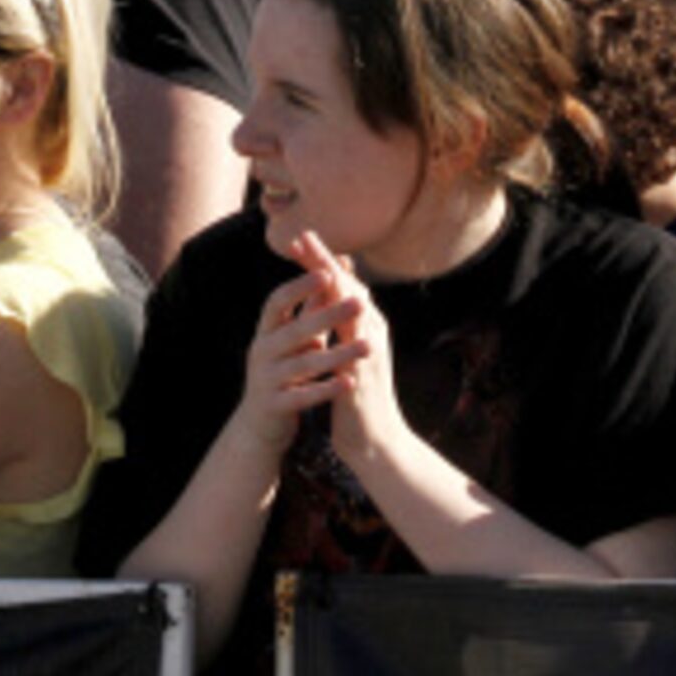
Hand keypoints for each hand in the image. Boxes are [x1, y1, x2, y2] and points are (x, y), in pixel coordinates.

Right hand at [235, 245, 363, 460]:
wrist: (260, 423)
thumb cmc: (285, 367)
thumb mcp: (296, 335)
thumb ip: (314, 303)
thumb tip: (336, 263)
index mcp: (266, 330)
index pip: (277, 301)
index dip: (299, 287)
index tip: (326, 271)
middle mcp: (261, 351)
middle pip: (295, 330)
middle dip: (328, 315)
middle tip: (360, 303)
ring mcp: (265, 380)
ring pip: (303, 364)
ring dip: (338, 354)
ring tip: (369, 347)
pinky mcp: (274, 406)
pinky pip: (302, 396)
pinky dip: (326, 389)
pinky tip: (350, 382)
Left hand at [293, 234, 411, 468]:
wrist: (375, 441)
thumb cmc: (357, 399)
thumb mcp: (347, 357)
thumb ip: (340, 330)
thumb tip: (329, 306)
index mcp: (366, 327)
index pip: (342, 286)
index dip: (321, 263)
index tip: (300, 241)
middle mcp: (373, 331)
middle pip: (348, 286)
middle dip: (324, 260)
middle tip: (303, 234)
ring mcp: (371, 349)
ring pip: (352, 304)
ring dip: (331, 281)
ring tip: (311, 259)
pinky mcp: (364, 369)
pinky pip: (352, 338)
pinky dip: (340, 317)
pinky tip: (324, 304)